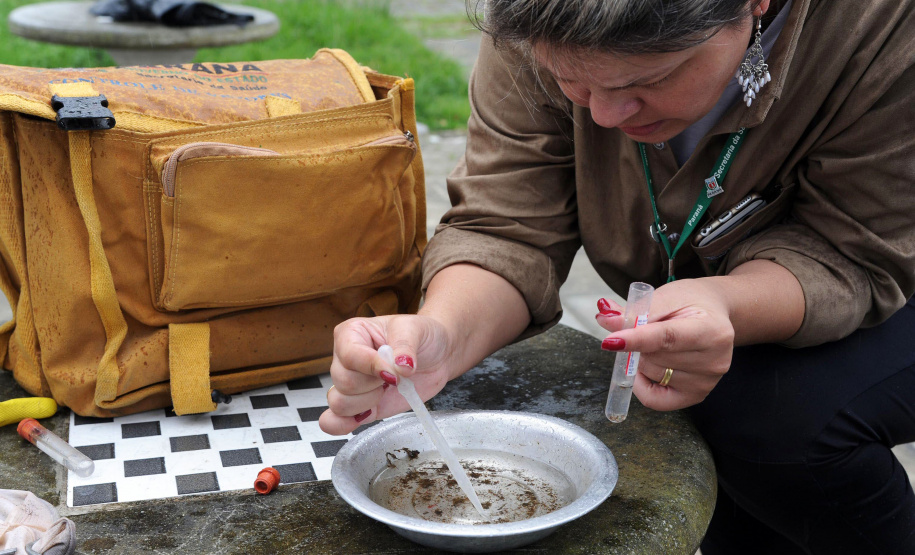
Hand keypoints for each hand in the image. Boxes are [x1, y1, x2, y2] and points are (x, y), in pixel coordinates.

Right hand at [318, 314, 455, 434]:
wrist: (437, 356)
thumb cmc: (421, 336)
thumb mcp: (415, 330)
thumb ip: (405, 346)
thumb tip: (400, 367)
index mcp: (351, 333)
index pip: (350, 355)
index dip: (372, 366)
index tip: (394, 371)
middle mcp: (345, 359)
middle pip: (344, 381)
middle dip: (374, 384)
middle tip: (395, 376)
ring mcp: (351, 385)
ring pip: (339, 403)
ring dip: (368, 401)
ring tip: (387, 388)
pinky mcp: (361, 406)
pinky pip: (334, 421)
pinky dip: (342, 424)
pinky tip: (363, 415)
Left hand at [595, 278, 734, 410]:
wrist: (715, 314)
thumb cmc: (690, 302)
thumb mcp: (665, 297)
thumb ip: (635, 310)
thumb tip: (604, 318)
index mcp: (712, 330)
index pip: (667, 338)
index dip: (635, 340)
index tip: (610, 341)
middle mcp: (714, 361)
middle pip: (654, 358)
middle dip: (637, 343)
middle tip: (644, 328)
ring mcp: (706, 382)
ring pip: (651, 374)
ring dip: (642, 359)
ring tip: (656, 343)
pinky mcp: (696, 396)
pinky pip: (654, 399)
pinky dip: (642, 384)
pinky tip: (647, 368)